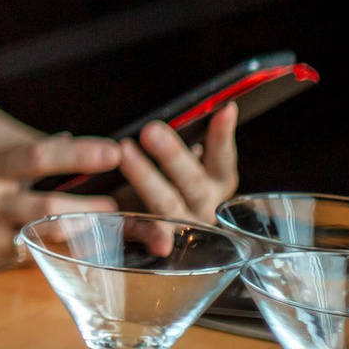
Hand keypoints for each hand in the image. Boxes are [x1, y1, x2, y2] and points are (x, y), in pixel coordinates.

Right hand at [0, 134, 121, 279]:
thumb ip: (13, 153)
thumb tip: (64, 140)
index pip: (37, 155)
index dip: (78, 153)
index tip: (113, 149)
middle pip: (46, 208)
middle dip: (90, 210)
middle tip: (123, 210)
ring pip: (41, 241)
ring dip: (80, 239)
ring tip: (112, 235)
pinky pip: (25, 259)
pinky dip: (51, 254)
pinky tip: (79, 256)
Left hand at [113, 103, 240, 222]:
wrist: (145, 219)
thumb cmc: (165, 177)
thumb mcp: (177, 159)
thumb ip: (182, 143)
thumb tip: (187, 111)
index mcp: (216, 182)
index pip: (222, 157)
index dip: (222, 135)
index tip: (223, 110)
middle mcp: (204, 205)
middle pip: (192, 180)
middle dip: (172, 155)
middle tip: (150, 131)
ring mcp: (182, 225)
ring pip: (166, 204)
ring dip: (145, 177)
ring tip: (124, 152)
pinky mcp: (154, 239)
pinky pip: (146, 233)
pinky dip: (143, 232)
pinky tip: (130, 220)